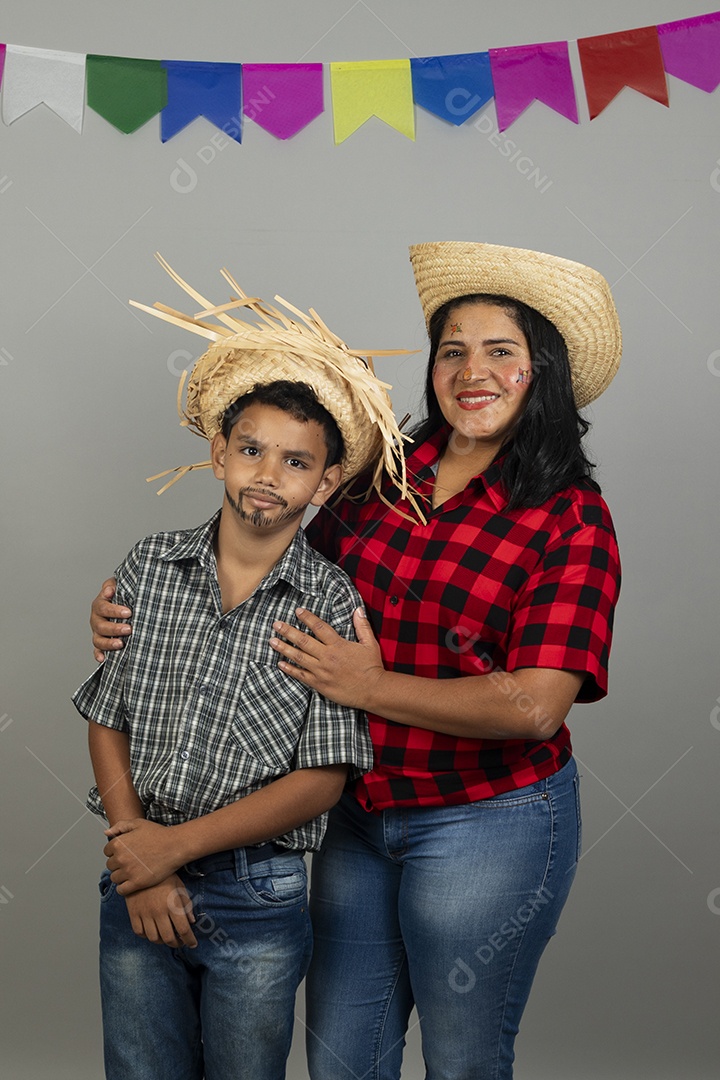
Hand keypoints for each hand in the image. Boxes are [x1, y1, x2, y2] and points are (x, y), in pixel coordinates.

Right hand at [92, 578, 131, 661]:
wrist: (126, 604)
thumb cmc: (123, 594)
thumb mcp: (120, 585)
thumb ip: (115, 585)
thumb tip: (110, 589)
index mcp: (100, 604)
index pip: (103, 607)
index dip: (114, 610)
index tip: (128, 612)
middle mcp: (96, 618)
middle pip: (100, 625)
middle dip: (114, 628)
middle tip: (129, 629)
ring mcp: (98, 631)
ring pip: (98, 639)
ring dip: (108, 643)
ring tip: (121, 644)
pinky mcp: (101, 642)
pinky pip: (97, 650)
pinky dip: (99, 654)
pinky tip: (103, 659)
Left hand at [105, 818, 184, 893]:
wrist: (175, 846)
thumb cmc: (158, 834)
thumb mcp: (138, 823)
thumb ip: (120, 826)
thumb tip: (106, 832)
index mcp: (118, 844)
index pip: (107, 851)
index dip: (116, 851)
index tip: (125, 852)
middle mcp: (120, 858)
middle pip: (110, 865)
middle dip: (118, 863)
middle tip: (131, 861)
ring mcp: (128, 872)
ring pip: (114, 878)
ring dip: (121, 875)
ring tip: (132, 871)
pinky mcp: (137, 883)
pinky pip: (121, 890)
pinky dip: (123, 887)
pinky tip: (131, 882)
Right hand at [124, 875, 196, 947]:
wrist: (143, 866)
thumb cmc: (165, 877)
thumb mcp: (180, 887)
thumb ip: (186, 905)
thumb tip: (192, 922)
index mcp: (172, 905)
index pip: (183, 930)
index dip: (189, 940)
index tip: (192, 944)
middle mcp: (158, 912)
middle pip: (168, 938)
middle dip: (177, 944)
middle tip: (180, 942)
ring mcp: (144, 914)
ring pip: (153, 938)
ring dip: (162, 941)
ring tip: (167, 937)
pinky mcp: (133, 913)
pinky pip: (139, 932)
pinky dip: (147, 936)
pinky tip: (153, 931)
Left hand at [269, 607, 385, 709]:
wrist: (373, 690)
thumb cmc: (372, 667)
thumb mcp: (370, 643)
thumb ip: (362, 626)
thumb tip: (357, 609)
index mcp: (338, 645)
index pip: (319, 628)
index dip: (307, 618)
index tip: (297, 611)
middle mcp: (327, 657)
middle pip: (304, 641)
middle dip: (288, 631)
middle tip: (276, 624)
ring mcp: (322, 671)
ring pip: (299, 657)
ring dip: (284, 648)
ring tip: (272, 641)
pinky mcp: (319, 684)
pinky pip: (301, 675)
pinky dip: (289, 669)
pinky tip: (280, 663)